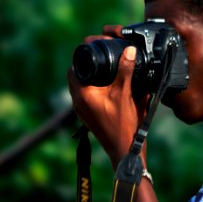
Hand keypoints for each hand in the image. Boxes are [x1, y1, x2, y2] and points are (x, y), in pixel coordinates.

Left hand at [68, 26, 148, 167]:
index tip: (96, 50)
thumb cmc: (124, 125)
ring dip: (91, 78)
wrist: (125, 152)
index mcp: (82, 94)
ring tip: (107, 72)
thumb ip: (125, 71)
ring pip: (81, 87)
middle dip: (88, 66)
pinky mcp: (88, 117)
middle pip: (77, 76)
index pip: (74, 68)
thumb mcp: (126, 94)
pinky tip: (110, 88)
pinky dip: (95, 89)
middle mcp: (78, 102)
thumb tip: (128, 50)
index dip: (83, 57)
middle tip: (103, 59)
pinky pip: (87, 97)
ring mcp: (82, 111)